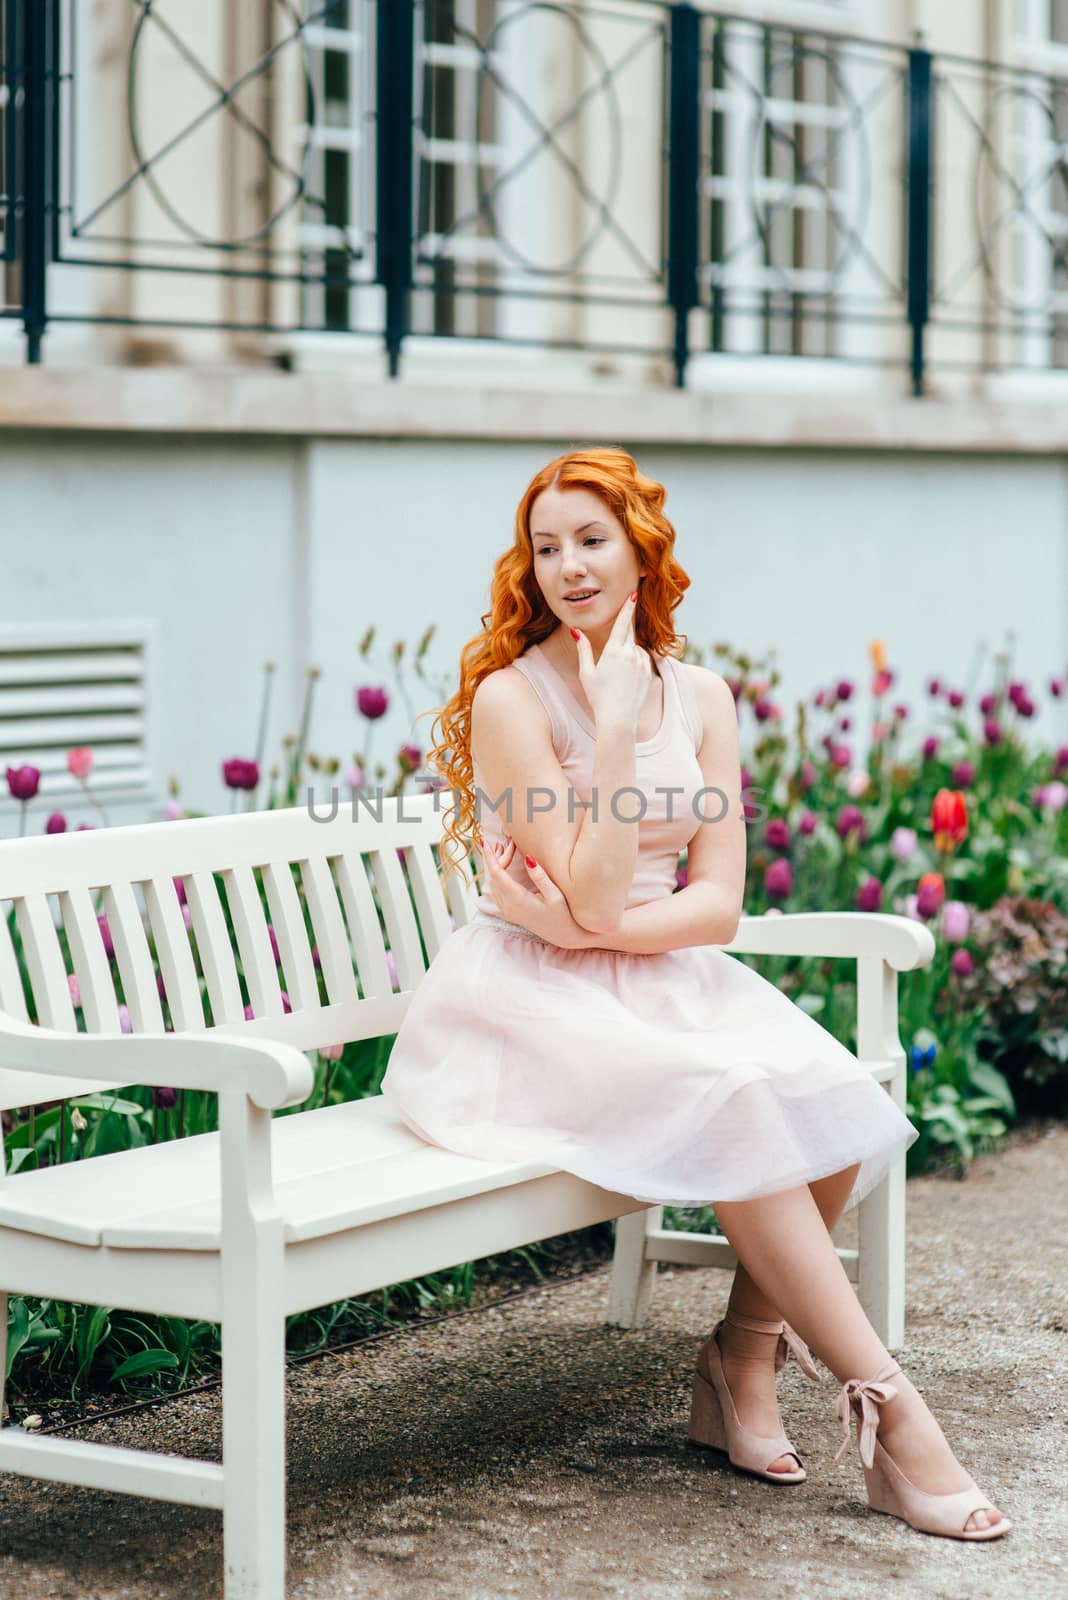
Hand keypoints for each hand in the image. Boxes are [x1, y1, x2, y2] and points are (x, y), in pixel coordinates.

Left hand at [478, 834, 592, 949]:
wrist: (564, 936)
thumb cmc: (563, 915)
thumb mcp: (555, 894)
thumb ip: (540, 876)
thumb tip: (528, 857)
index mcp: (517, 899)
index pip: (497, 873)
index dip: (490, 856)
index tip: (484, 842)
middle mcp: (508, 906)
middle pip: (492, 877)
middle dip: (492, 858)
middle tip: (497, 842)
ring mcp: (508, 911)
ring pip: (492, 885)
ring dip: (493, 867)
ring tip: (499, 851)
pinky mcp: (511, 913)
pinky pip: (495, 894)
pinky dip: (494, 880)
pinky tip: (497, 872)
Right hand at [572, 591, 650, 732]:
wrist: (619, 719)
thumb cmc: (598, 697)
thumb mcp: (587, 673)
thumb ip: (583, 649)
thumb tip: (576, 631)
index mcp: (614, 651)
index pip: (623, 623)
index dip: (628, 607)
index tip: (633, 594)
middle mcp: (631, 654)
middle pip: (629, 631)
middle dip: (625, 626)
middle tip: (619, 629)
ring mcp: (642, 663)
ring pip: (635, 647)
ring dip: (627, 650)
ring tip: (616, 672)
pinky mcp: (648, 672)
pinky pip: (641, 659)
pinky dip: (634, 661)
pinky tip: (626, 677)